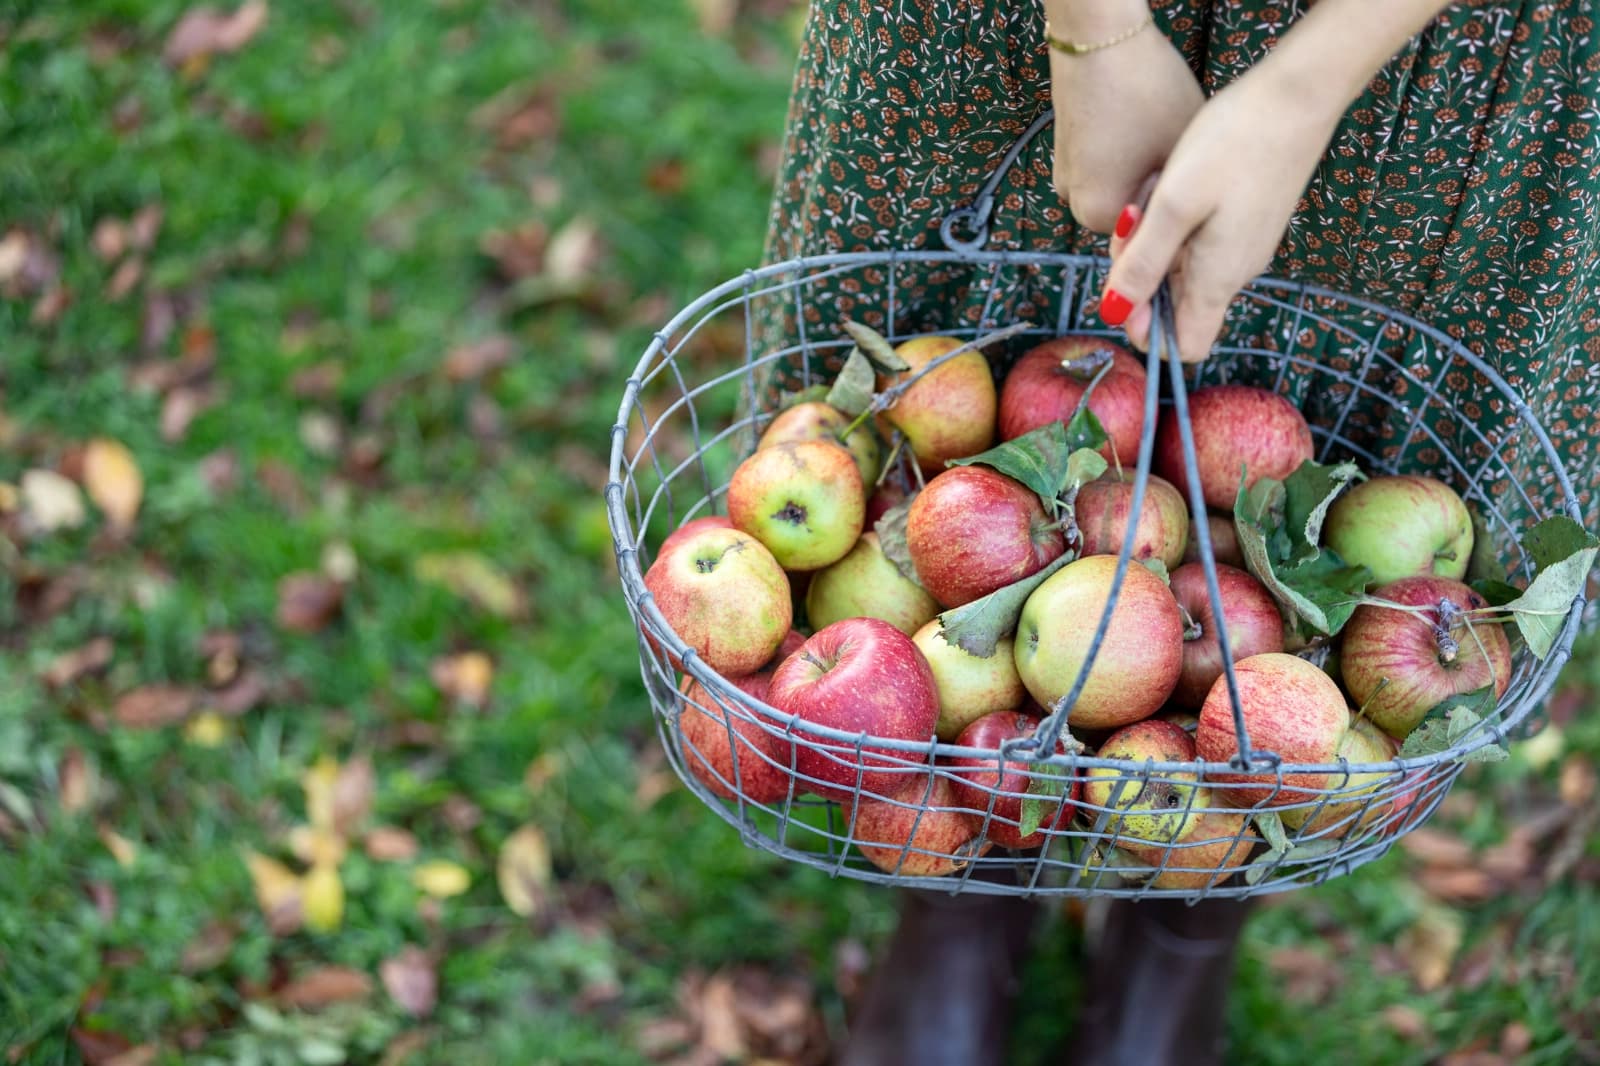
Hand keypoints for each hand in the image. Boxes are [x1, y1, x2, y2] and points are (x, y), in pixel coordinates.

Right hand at [1048, 14, 1202, 233]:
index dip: (1179, 216)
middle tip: (1184, 161)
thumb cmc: (1147, 93)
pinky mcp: (1064, 150)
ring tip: (1162, 140)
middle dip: (1158, 196)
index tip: (1197, 189)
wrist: (1100, 40)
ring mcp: (1066, 176)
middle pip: (1131, 218)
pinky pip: (1104, 168)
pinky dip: (1126, 158)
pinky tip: (1143, 128)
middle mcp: (1074, 204)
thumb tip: (1191, 222)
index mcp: (1100, 215)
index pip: (1150, 239)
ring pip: (1119, 190)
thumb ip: (1182, 200)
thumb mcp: (1183, 154)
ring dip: (1142, 176)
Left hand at [1097, 60, 1344, 359]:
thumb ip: (1142, 262)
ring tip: (1155, 191)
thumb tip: (1113, 314)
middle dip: (1141, 270)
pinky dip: (1174, 218)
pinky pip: (1198, 236)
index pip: (1183, 345)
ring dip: (1155, 238)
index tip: (1123, 288)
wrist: (1297, 93)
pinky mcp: (1246, 219)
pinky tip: (1171, 181)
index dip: (1147, 331)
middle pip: (1174, 302)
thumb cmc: (1233, 142)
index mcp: (1218, 278)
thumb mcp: (1173, 204)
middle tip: (1134, 218)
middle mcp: (1235, 271)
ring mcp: (1242, 244)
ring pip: (1181, 264)